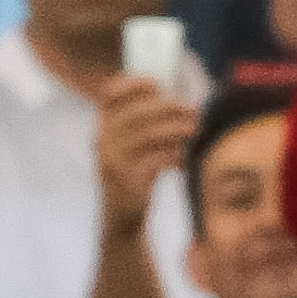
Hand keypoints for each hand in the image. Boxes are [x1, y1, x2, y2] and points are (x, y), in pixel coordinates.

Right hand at [91, 73, 197, 232]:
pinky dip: (176, 154)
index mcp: (102, 127)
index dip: (133, 84)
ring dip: (177, 129)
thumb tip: (178, 98)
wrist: (121, 214)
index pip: (110, 96)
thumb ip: (144, 121)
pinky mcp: (129, 179)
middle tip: (192, 108)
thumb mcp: (129, 144)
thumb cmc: (133, 170)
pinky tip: (184, 157)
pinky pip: (159, 158)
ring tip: (194, 129)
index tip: (157, 83)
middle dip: (168, 106)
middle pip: (136, 112)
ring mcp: (114, 161)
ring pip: (150, 134)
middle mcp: (103, 141)